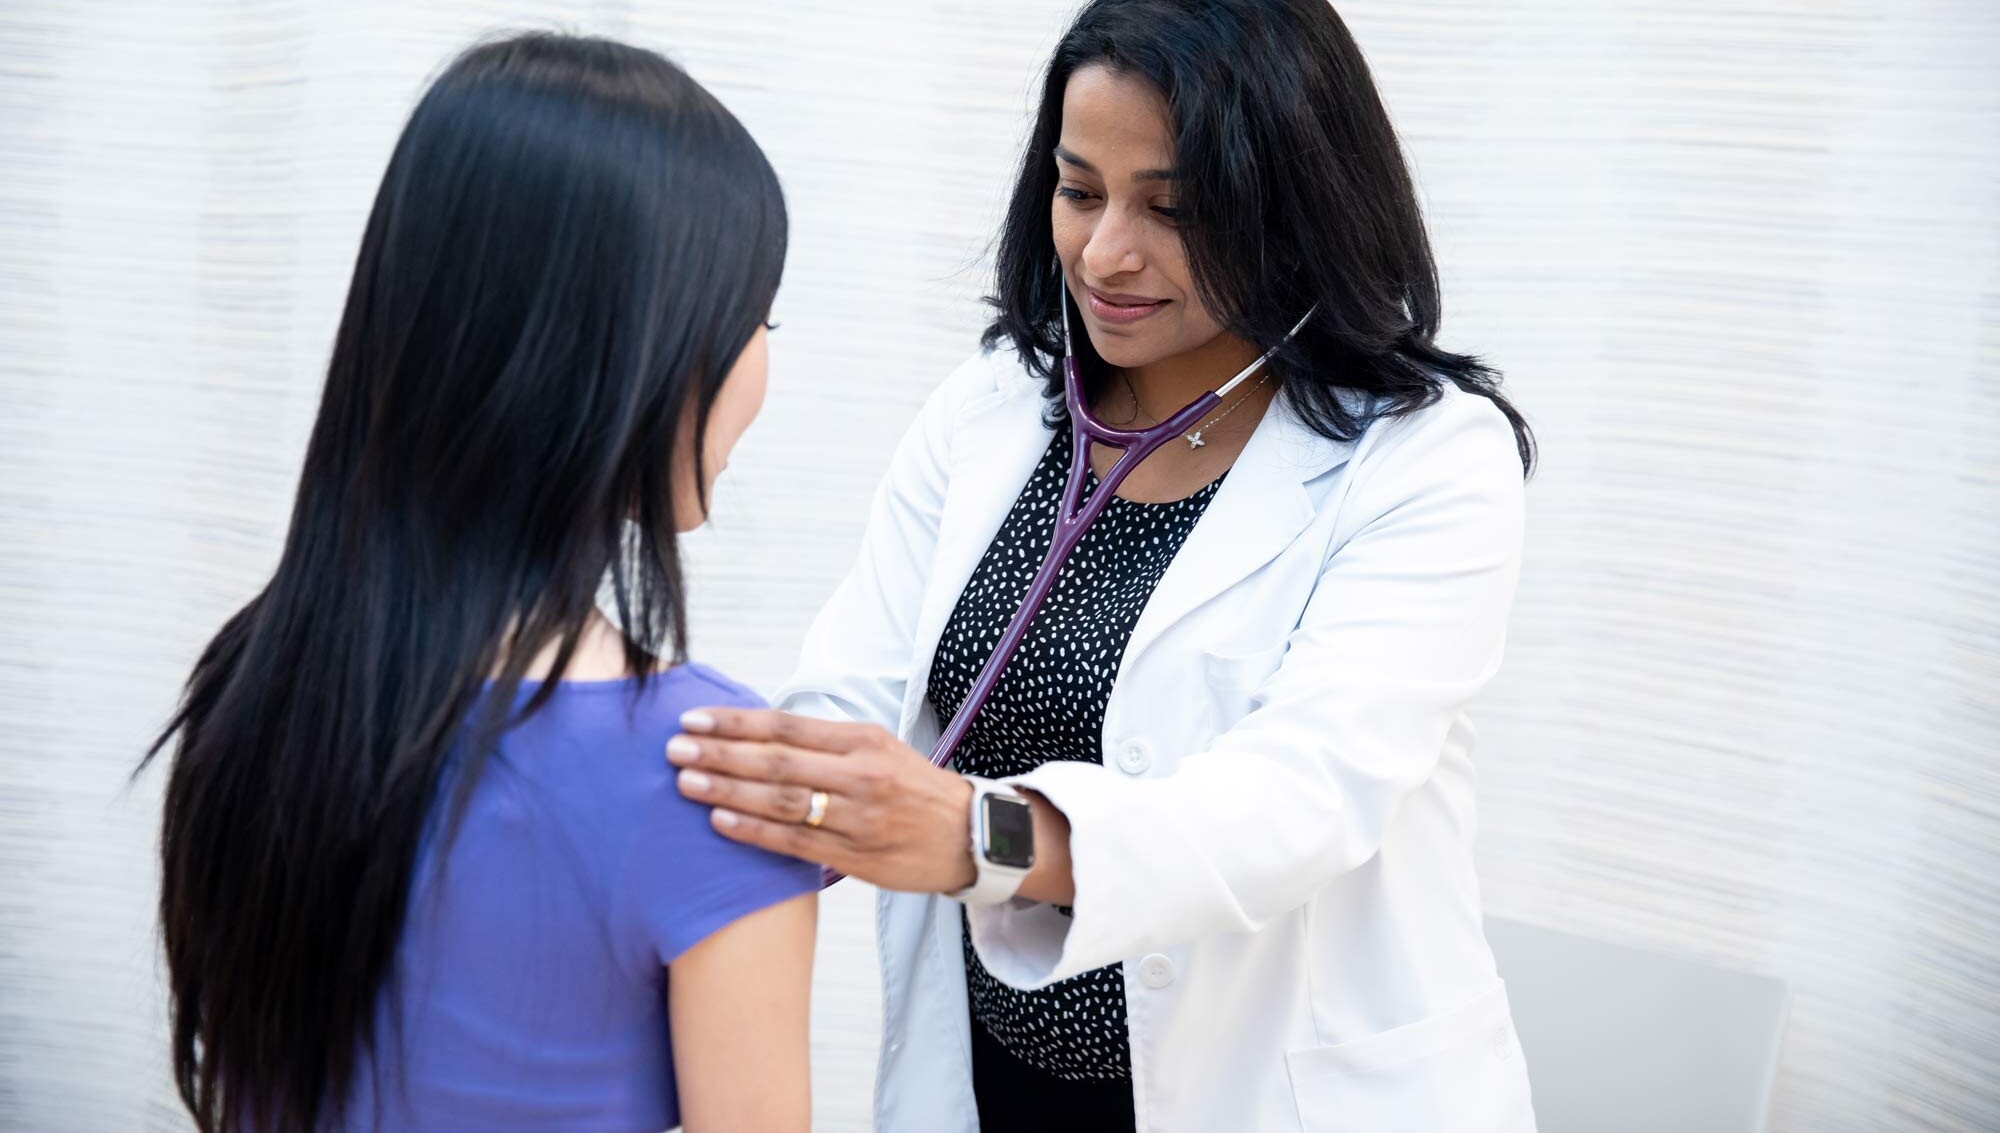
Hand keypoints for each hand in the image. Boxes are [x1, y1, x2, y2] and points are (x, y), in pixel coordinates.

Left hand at [668, 708, 978, 893]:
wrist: (970, 836)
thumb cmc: (914, 789)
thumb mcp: (879, 748)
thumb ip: (824, 742)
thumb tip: (757, 732)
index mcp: (863, 740)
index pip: (786, 726)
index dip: (736, 722)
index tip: (693, 718)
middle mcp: (860, 775)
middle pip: (776, 761)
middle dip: (720, 754)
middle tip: (674, 749)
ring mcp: (858, 818)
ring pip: (782, 802)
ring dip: (728, 792)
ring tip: (686, 783)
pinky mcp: (857, 857)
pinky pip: (794, 843)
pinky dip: (753, 832)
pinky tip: (718, 823)